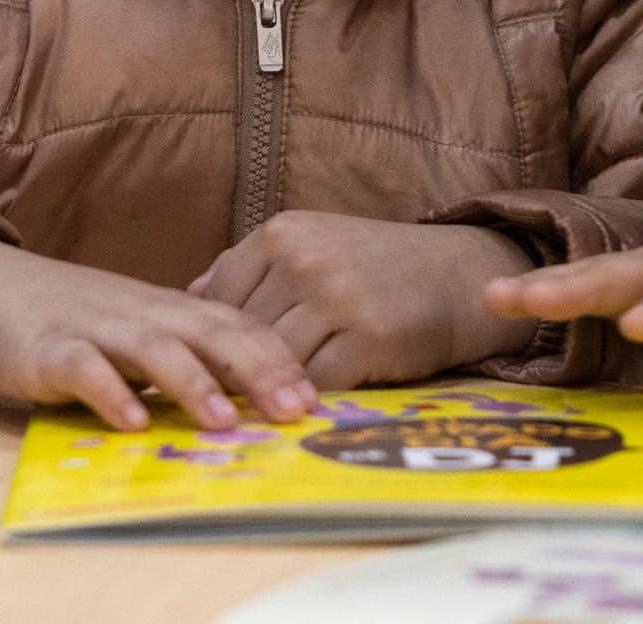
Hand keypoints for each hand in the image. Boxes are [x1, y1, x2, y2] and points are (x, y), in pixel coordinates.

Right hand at [0, 235, 315, 431]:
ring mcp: (97, 329)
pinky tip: (132, 422)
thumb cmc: (78, 318)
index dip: (280, 358)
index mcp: (172, 310)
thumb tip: (254, 396)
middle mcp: (144, 314)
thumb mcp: (141, 332)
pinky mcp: (49, 349)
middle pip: (212, 334)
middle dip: (258, 370)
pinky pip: (83, 370)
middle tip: (296, 409)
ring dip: (193, 384)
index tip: (319, 396)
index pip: (239, 327)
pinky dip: (109, 394)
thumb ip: (189, 356)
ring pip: (154, 350)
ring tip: (226, 421)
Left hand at [188, 212, 540, 389]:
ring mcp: (337, 298)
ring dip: (270, 390)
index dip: (214, 340)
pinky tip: (308, 407)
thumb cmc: (374, 266)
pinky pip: (317, 384)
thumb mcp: (311, 243)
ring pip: (275, 362)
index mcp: (282, 233)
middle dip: (237, 371)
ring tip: (264, 409)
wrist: (456, 275)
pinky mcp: (368, 338)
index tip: (215, 367)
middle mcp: (305, 260)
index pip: (219, 298)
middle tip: (228, 403)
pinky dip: (308, 399)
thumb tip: (186, 294)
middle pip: (242, 335)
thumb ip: (249, 266)